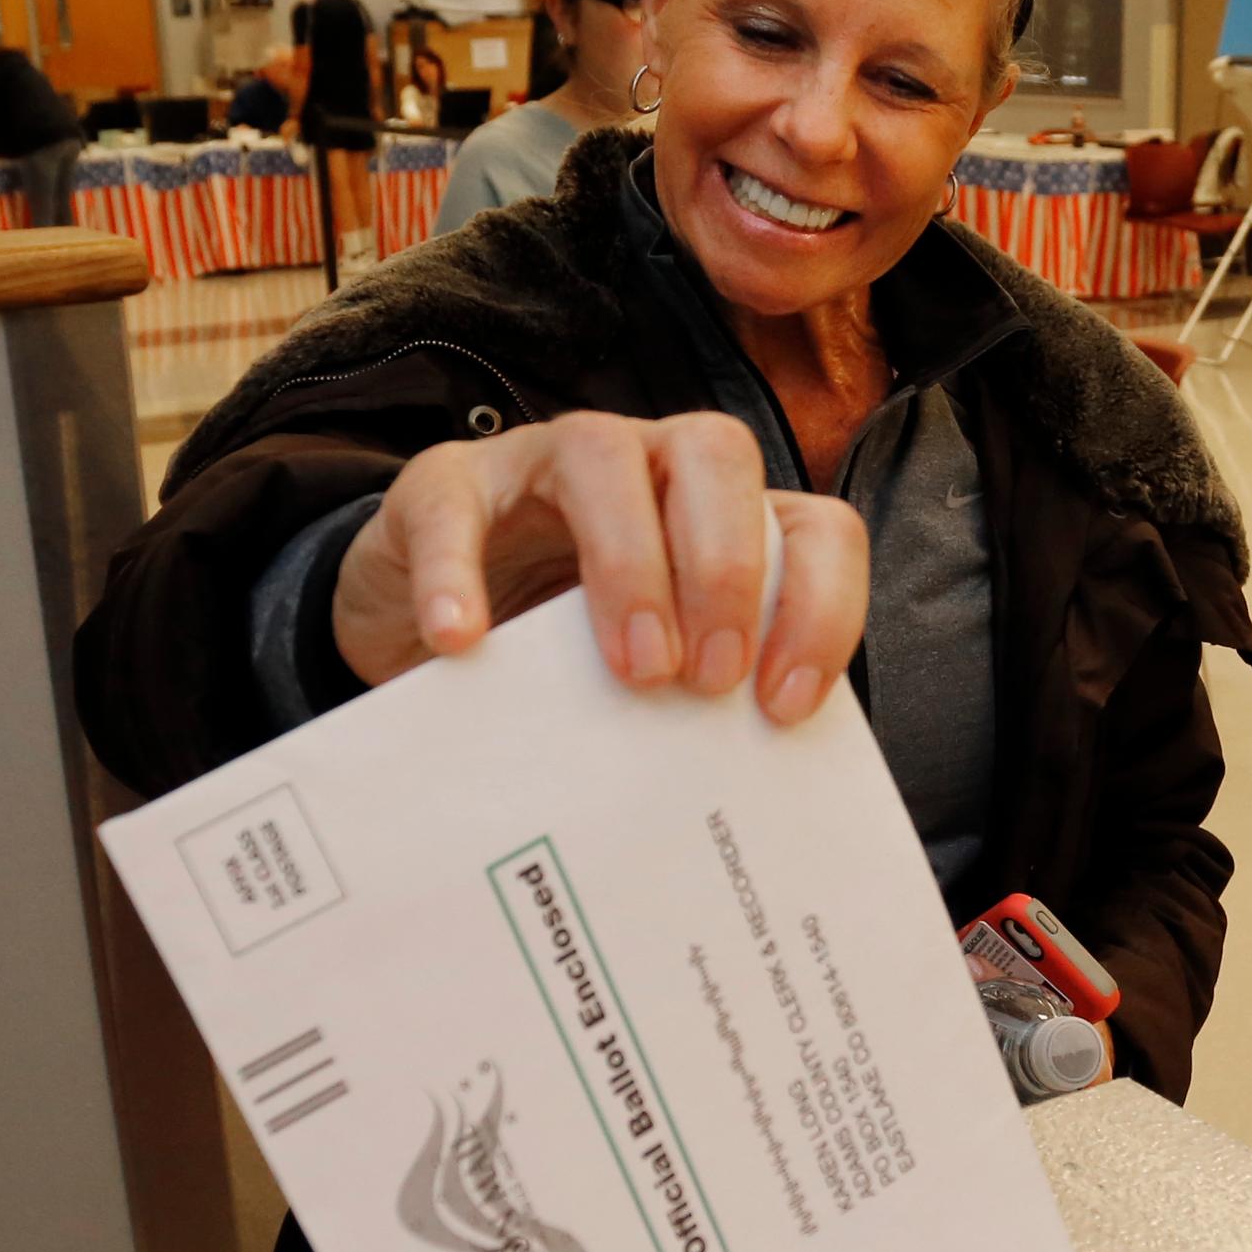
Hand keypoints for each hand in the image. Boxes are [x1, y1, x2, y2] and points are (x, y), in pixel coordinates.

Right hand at [329, 409, 866, 719]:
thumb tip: (744, 798)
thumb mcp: (648, 676)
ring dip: (628, 562)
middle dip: (726, 571)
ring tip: (631, 670)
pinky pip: (455, 505)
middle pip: (717, 455)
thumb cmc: (564, 654)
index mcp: (721, 516)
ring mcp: (545, 463)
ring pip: (602, 453)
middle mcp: (647, 464)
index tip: (783, 703)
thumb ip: (698, 702)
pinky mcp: (446, 483)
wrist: (433, 625)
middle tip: (707, 680)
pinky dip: (459, 571)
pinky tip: (461, 641)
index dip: (819, 607)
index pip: (812, 527)